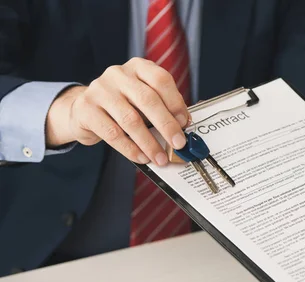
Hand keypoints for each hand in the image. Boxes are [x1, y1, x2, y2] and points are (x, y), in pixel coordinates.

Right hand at [46, 57, 191, 165]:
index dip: (175, 102)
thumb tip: (184, 127)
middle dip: (166, 125)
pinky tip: (141, 157)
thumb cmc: (123, 105)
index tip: (184, 123)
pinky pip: (113, 133)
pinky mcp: (86, 109)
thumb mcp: (144, 100)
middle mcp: (118, 74)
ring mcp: (100, 90)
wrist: (85, 110)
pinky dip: (130, 148)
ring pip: (130, 119)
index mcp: (138, 67)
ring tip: (160, 157)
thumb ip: (164, 108)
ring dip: (149, 143)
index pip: (161, 79)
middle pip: (147, 99)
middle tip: (178, 144)